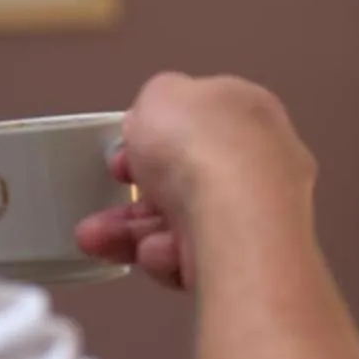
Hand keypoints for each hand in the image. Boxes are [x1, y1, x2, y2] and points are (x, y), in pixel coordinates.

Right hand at [76, 73, 315, 289]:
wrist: (237, 221)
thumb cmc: (203, 150)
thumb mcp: (159, 96)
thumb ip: (154, 104)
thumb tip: (153, 119)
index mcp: (248, 112)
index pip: (198, 126)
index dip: (154, 138)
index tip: (122, 152)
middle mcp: (261, 165)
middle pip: (186, 182)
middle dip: (135, 196)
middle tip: (104, 202)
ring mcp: (257, 217)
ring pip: (182, 226)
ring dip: (132, 232)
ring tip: (97, 239)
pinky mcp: (248, 262)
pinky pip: (194, 261)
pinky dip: (168, 258)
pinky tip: (158, 253)